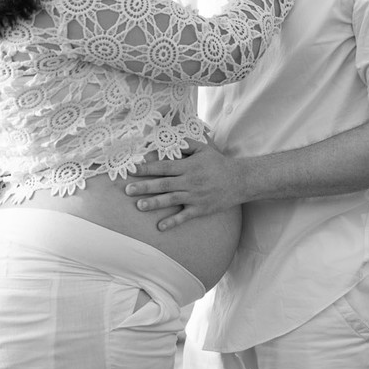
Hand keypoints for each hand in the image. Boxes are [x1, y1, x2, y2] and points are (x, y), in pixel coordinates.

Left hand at [124, 140, 241, 230]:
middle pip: (164, 184)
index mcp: (189, 166)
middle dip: (145, 186)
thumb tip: (167, 142)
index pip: (164, 167)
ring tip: (139, 205)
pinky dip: (173, 222)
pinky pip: (184, 216)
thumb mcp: (204, 149)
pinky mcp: (200, 209)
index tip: (133, 169)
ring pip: (171, 200)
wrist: (240, 180)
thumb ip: (185, 144)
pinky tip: (160, 227)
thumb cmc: (218, 163)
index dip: (148, 168)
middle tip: (127, 189)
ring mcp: (195, 196)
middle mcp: (190, 181)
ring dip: (154, 203)